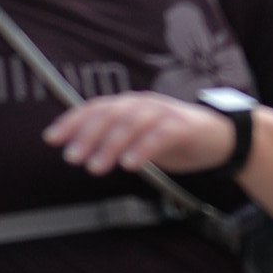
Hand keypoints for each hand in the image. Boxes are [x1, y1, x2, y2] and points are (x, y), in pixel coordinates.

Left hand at [44, 93, 245, 180]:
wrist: (222, 138)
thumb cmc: (175, 139)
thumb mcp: (139, 138)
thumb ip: (113, 139)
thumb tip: (79, 148)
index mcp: (131, 105)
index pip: (96, 108)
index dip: (72, 121)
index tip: (51, 139)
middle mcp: (145, 105)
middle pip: (111, 114)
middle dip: (87, 135)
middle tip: (71, 159)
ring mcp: (165, 114)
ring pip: (132, 124)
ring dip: (110, 145)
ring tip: (95, 168)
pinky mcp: (184, 128)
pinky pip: (160, 136)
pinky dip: (143, 149)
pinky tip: (130, 165)